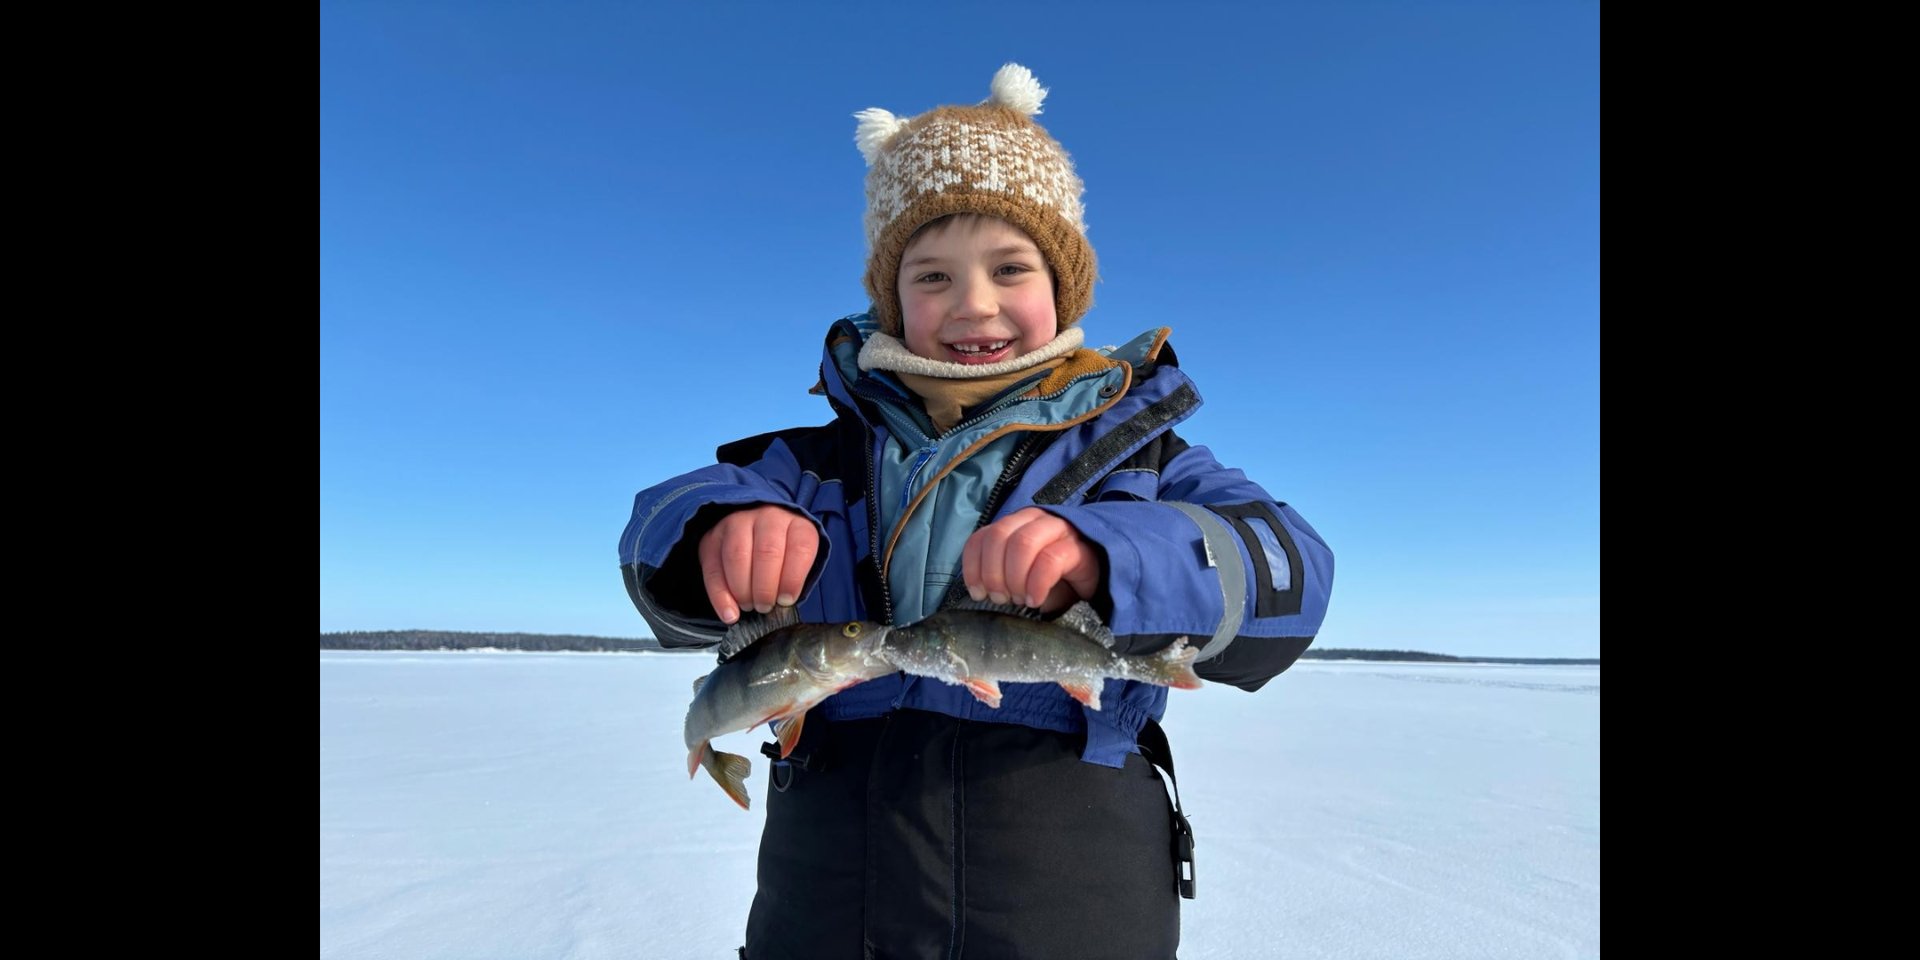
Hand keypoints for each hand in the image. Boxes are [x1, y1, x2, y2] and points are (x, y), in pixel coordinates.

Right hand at [697, 505, 819, 623]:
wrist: (755, 528)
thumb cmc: (782, 552)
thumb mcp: (797, 559)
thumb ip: (793, 578)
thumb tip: (781, 604)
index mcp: (796, 523)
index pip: (800, 547)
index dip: (793, 579)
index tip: (786, 600)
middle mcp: (767, 517)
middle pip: (767, 552)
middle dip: (765, 588)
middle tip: (765, 607)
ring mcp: (737, 523)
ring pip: (737, 556)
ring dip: (743, 590)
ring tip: (749, 606)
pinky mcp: (712, 537)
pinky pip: (712, 568)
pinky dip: (719, 596)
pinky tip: (729, 613)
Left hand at [962, 508, 1100, 612]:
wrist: (1096, 582)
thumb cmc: (1053, 581)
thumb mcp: (1020, 578)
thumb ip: (999, 576)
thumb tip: (979, 592)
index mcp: (1014, 525)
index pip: (981, 537)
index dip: (973, 566)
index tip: (978, 593)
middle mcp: (1033, 521)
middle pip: (998, 537)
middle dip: (993, 574)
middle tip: (1002, 599)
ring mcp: (1057, 530)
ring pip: (1022, 543)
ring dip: (1014, 578)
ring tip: (1020, 600)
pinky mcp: (1078, 547)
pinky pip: (1050, 559)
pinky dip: (1036, 583)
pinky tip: (1035, 600)